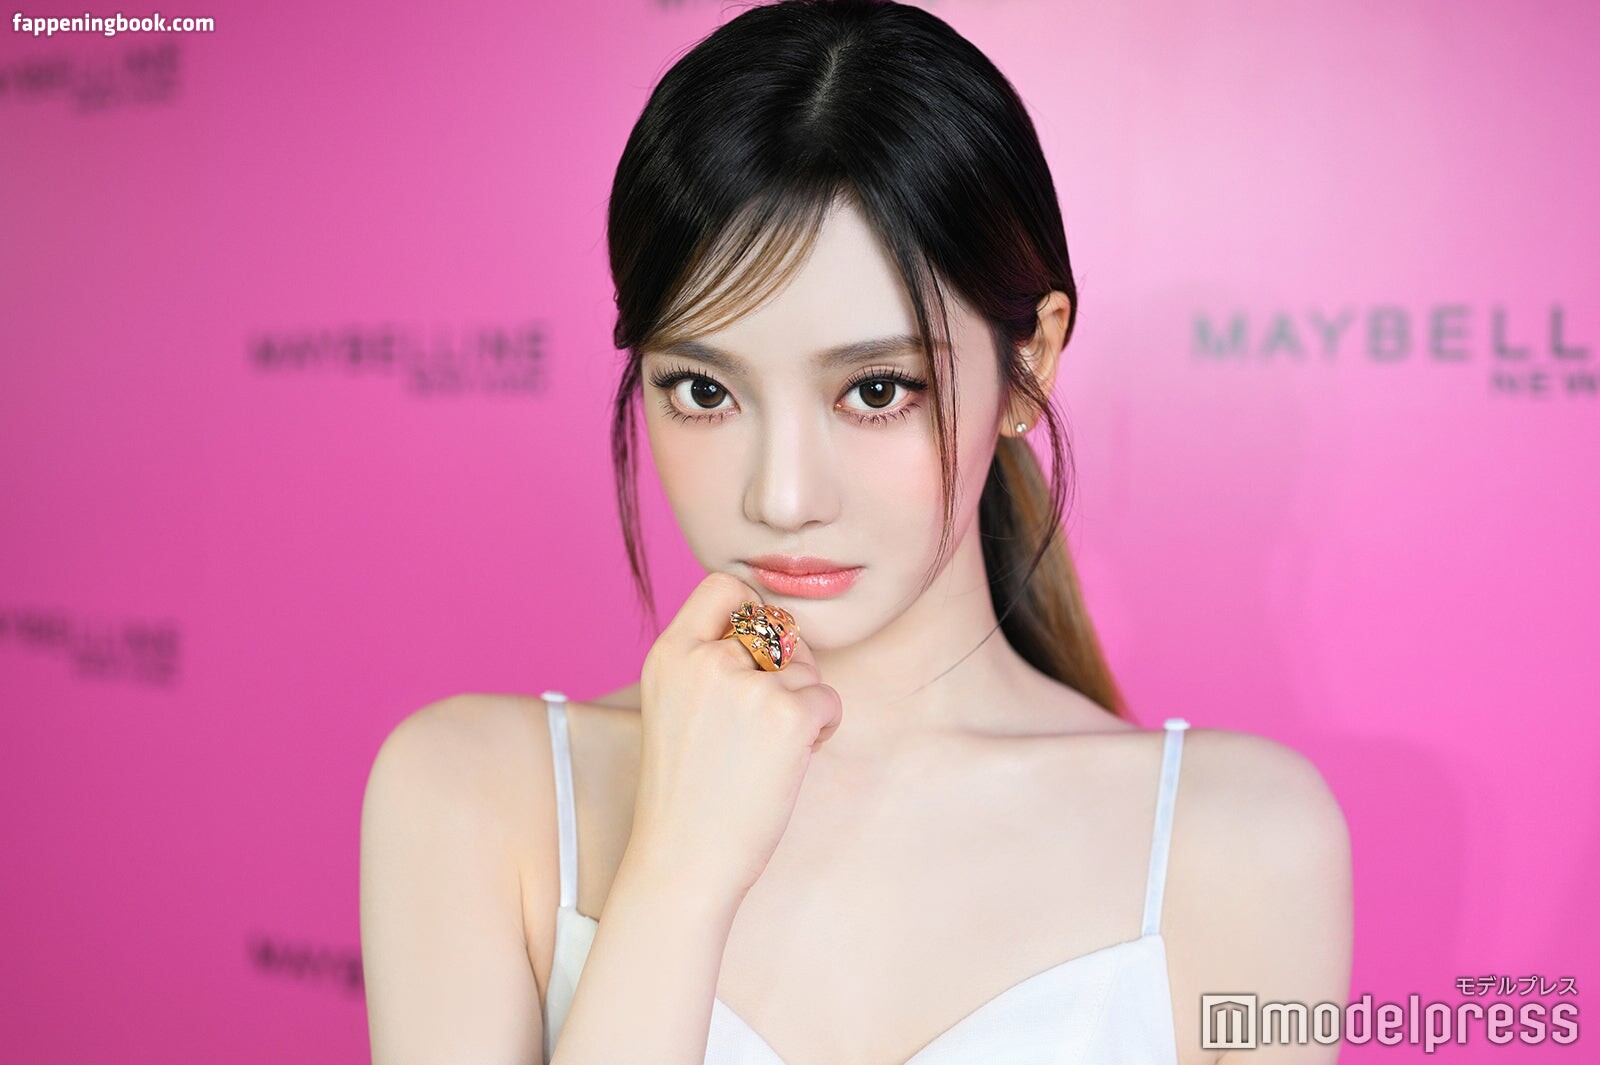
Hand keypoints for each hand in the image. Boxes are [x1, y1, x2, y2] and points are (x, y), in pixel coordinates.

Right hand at [628, 571, 841, 901]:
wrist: (682, 861)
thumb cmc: (683, 794)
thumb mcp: (671, 707)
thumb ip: (706, 663)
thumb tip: (770, 629)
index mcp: (669, 653)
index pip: (724, 586)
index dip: (750, 612)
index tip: (755, 654)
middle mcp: (706, 659)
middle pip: (777, 626)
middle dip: (787, 664)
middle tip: (766, 718)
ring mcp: (748, 685)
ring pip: (808, 666)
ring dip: (804, 702)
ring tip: (770, 750)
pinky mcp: (788, 715)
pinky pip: (829, 700)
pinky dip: (823, 729)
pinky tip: (792, 762)